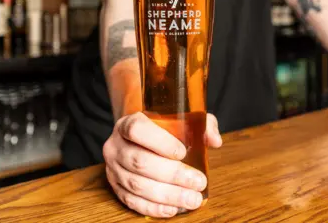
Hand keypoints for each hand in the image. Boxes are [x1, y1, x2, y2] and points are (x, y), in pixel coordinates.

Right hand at [103, 112, 221, 217]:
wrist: (138, 140)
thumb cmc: (163, 130)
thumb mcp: (182, 119)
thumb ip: (201, 124)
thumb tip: (214, 140)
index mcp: (128, 123)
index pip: (137, 130)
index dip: (159, 142)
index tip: (182, 152)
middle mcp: (116, 145)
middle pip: (140, 161)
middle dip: (173, 175)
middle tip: (198, 182)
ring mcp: (113, 168)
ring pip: (137, 184)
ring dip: (167, 195)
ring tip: (192, 199)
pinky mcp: (115, 187)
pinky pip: (131, 201)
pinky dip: (153, 207)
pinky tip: (173, 209)